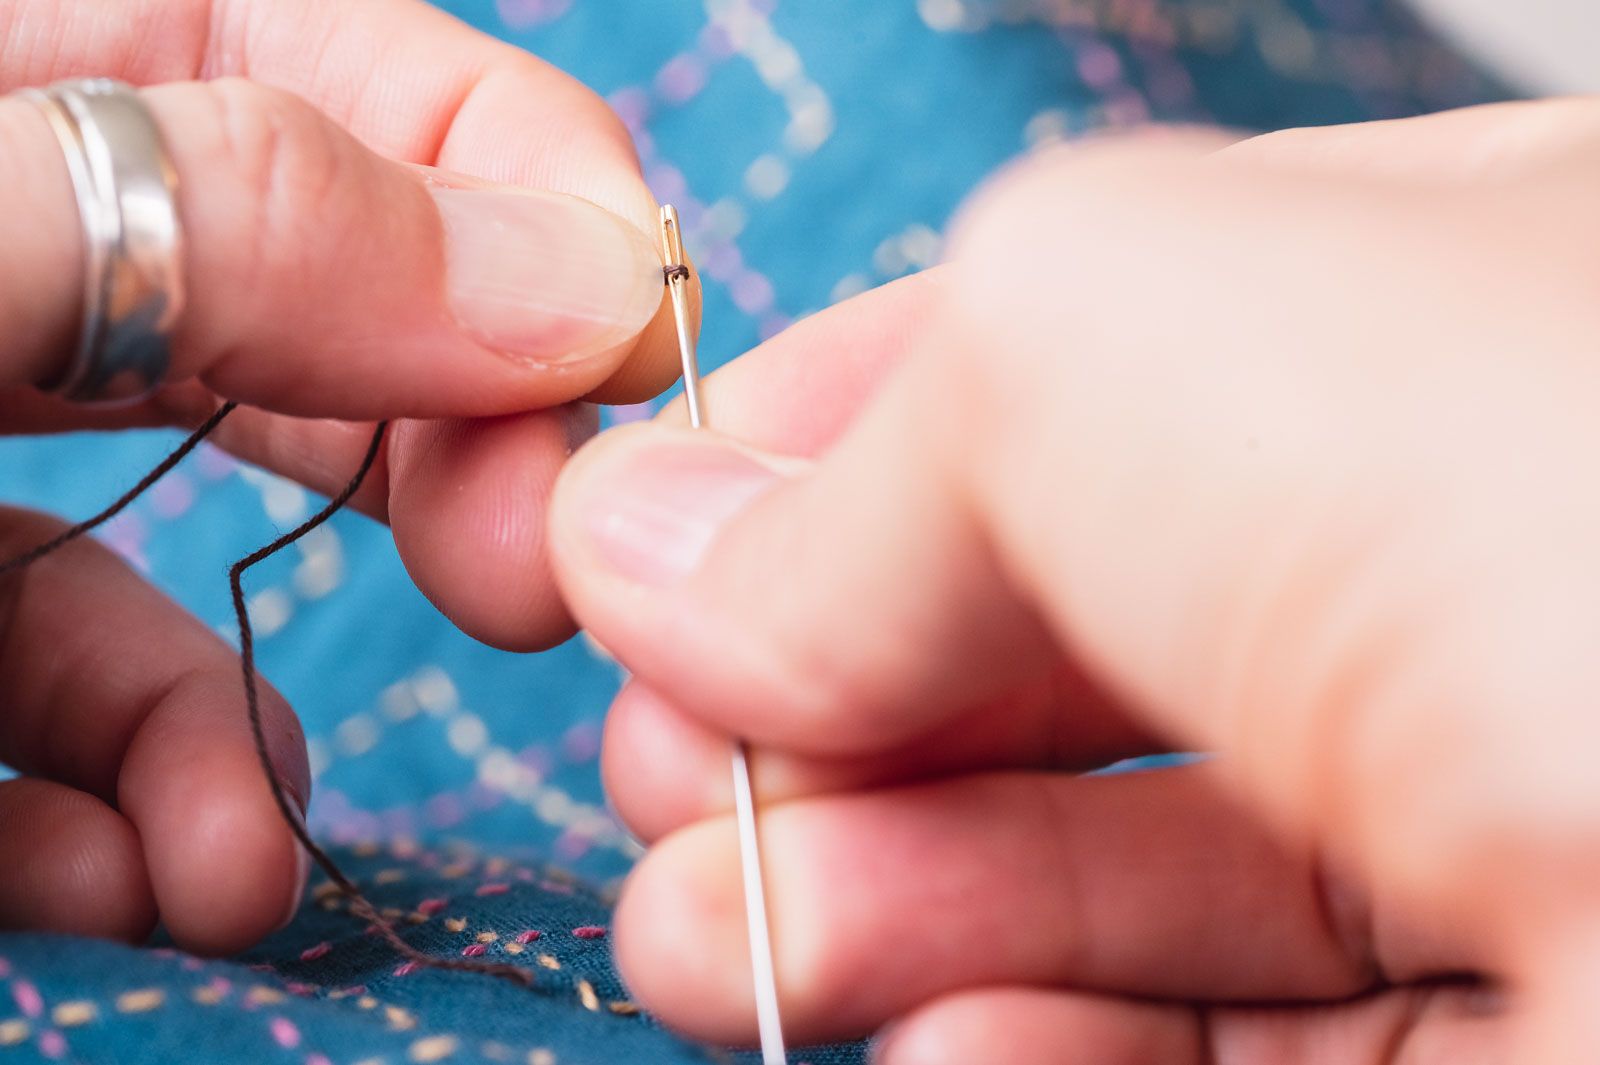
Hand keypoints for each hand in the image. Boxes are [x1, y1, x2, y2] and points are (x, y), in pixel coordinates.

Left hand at [0, 0, 690, 953]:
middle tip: (523, 601)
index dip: (544, 222)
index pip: (389, 88)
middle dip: (449, 483)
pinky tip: (123, 881)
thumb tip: (583, 282)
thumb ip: (235, 227)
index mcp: (51, 51)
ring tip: (234, 866)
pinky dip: (109, 809)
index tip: (619, 397)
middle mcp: (40, 242)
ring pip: (196, 560)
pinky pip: (53, 696)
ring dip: (232, 738)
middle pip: (342, 337)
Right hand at [550, 98, 1599, 1063]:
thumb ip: (875, 454)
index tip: (659, 562)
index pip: (1079, 388)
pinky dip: (1033, 1059)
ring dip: (886, 915)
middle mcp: (1486, 566)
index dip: (838, 469)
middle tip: (670, 790)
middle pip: (1078, 654)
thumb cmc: (1549, 487)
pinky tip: (926, 1047)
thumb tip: (666, 553)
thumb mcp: (1104, 341)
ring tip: (717, 941)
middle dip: (827, 718)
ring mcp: (1522, 835)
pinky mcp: (1523, 1049)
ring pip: (1138, 883)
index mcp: (1427, 316)